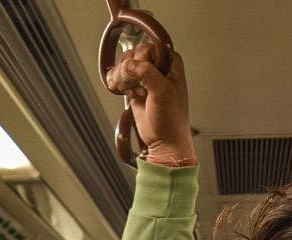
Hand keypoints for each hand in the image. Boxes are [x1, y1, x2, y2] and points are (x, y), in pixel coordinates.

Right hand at [104, 46, 195, 165]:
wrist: (164, 141)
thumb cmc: (171, 119)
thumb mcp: (162, 92)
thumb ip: (147, 73)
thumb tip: (129, 64)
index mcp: (170, 62)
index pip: (149, 47)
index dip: (142, 59)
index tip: (143, 75)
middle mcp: (159, 66)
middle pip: (134, 53)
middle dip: (131, 70)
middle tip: (138, 87)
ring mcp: (146, 76)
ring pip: (125, 64)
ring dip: (124, 78)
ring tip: (133, 92)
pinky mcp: (135, 87)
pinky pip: (121, 76)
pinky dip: (119, 84)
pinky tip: (127, 93)